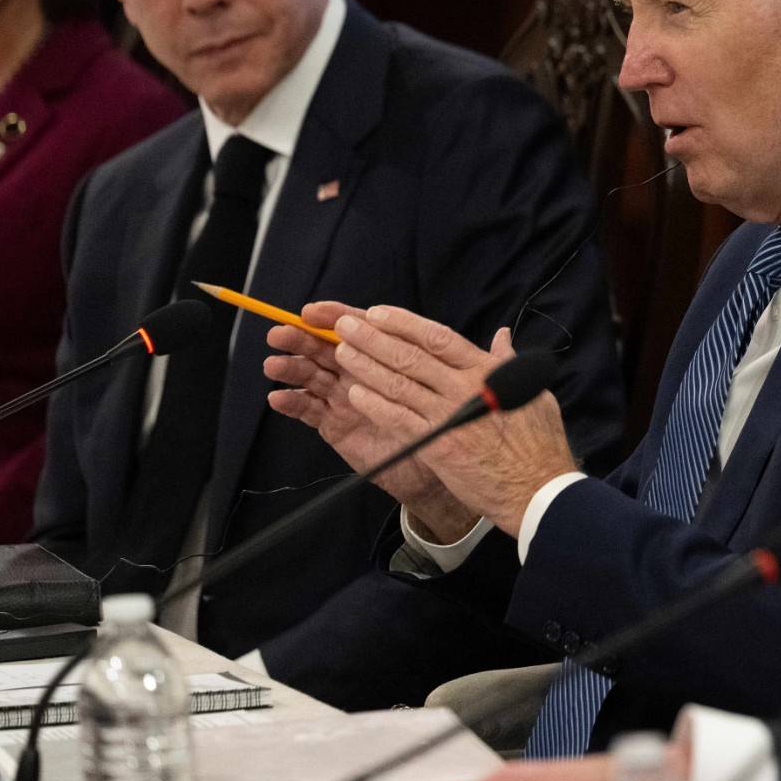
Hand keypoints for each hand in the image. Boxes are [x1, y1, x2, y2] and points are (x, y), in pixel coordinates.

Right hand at [265, 302, 476, 540]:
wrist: (449, 472)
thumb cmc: (456, 425)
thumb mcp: (476, 392)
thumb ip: (486, 362)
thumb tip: (506, 335)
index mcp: (395, 356)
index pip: (365, 329)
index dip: (342, 317)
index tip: (319, 309)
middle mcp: (368, 372)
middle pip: (331, 348)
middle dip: (306, 337)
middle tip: (283, 327)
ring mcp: (350, 398)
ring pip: (316, 375)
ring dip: (293, 366)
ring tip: (275, 360)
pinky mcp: (340, 426)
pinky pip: (311, 412)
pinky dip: (294, 403)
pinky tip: (278, 397)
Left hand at [325, 305, 577, 537]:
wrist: (536, 489)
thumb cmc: (538, 443)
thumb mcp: (531, 392)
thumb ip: (508, 362)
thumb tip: (502, 336)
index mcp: (485, 371)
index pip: (438, 337)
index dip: (404, 323)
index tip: (378, 313)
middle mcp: (463, 389)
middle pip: (410, 356)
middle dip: (373, 338)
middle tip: (346, 325)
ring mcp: (448, 417)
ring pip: (398, 384)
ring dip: (366, 366)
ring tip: (343, 352)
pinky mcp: (437, 446)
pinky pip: (398, 420)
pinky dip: (375, 405)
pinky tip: (355, 393)